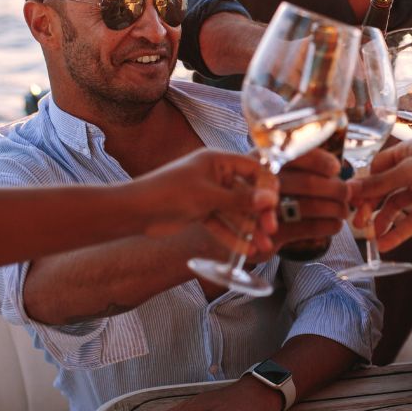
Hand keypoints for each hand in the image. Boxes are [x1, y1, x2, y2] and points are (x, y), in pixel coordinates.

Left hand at [138, 150, 278, 247]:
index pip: (253, 169)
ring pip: (236, 211)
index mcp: (218, 160)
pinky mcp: (200, 212)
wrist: (136, 211)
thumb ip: (241, 199)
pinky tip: (246, 249)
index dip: (267, 186)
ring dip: (249, 228)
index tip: (275, 206)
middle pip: (247, 193)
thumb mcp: (208, 196)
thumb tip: (272, 199)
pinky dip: (233, 236)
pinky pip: (222, 223)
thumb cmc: (169, 194)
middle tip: (270, 230)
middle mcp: (216, 175)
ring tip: (263, 246)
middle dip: (260, 213)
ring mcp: (208, 194)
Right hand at [268, 146, 349, 254]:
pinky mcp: (273, 235)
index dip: (320, 161)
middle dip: (336, 189)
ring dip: (336, 209)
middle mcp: (263, 185)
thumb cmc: (263, 196)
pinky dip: (329, 225)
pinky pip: (309, 228)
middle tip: (347, 193)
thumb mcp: (270, 174)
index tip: (336, 168)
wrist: (237, 229)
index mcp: (263, 163)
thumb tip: (339, 170)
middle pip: (309, 183)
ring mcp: (267, 211)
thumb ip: (298, 168)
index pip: (296, 156)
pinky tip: (335, 224)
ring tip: (343, 210)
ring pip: (312, 207)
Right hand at [348, 141, 411, 249]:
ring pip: (395, 207)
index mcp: (409, 151)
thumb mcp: (408, 173)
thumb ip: (379, 183)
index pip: (378, 166)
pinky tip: (384, 245)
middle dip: (370, 205)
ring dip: (383, 222)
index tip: (351, 199)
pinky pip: (409, 222)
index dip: (365, 183)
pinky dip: (397, 233)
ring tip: (373, 236)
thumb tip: (350, 189)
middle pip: (384, 188)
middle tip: (358, 222)